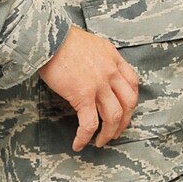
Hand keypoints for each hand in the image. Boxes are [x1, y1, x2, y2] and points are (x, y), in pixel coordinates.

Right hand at [39, 26, 139, 151]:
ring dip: (109, 133)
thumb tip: (95, 72)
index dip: (131, 101)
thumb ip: (99, 59)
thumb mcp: (92, 45)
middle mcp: (111, 73)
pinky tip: (79, 144)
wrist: (49, 37)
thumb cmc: (63, 39)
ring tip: (101, 143)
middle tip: (115, 132)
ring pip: (114, 116)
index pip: (133, 83)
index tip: (125, 110)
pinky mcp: (83, 95)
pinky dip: (85, 137)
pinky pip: (89, 123)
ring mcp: (99, 85)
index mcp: (114, 59)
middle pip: (128, 103)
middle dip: (124, 122)